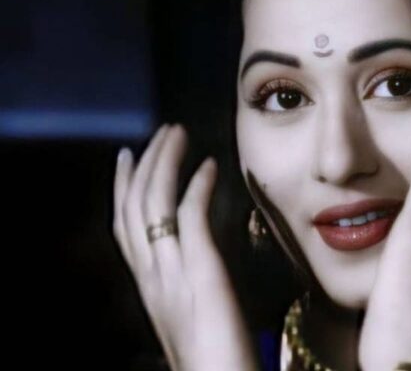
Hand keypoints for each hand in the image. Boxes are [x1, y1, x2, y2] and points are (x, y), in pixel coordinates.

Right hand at [113, 125, 256, 370]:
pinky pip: (191, 217)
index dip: (122, 188)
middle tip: (160, 134)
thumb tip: (212, 244)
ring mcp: (172, 273)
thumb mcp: (197, 310)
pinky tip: (209, 165)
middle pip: (132, 206)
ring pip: (153, 203)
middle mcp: (152, 275)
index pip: (124, 226)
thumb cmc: (216, 356)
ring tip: (177, 134)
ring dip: (164, 163)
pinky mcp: (200, 273)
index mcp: (149, 285)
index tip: (127, 156)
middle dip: (144, 164)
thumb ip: (197, 275)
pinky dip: (197, 186)